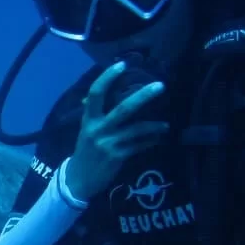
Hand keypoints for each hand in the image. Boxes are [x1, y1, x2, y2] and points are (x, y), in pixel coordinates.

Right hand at [63, 62, 170, 200]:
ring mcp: (109, 143)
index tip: (122, 64)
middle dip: (144, 96)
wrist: (79, 179)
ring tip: (166, 125)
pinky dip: (150, 141)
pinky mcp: (118, 156)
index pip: (96, 93)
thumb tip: (100, 95)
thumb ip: (95, 114)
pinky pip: (139, 145)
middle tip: (160, 85)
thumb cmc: (85, 151)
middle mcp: (98, 129)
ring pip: (137, 129)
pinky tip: (158, 139)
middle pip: (123, 108)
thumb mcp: (86, 130)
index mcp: (89, 119)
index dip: (108, 77)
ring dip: (154, 126)